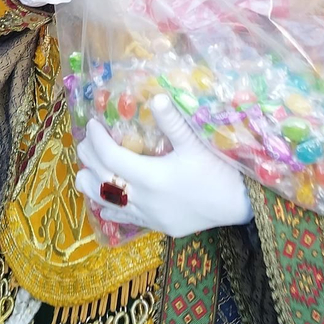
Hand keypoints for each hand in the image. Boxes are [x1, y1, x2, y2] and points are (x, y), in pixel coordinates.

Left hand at [75, 94, 251, 237]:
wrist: (240, 206)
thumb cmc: (220, 171)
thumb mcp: (196, 143)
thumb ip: (173, 122)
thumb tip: (155, 97)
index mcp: (151, 176)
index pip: (111, 156)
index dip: (97, 140)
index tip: (91, 124)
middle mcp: (144, 199)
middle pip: (104, 179)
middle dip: (90, 160)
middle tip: (84, 143)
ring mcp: (149, 215)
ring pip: (108, 204)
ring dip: (93, 187)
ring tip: (83, 172)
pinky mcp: (158, 226)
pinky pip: (126, 219)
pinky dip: (111, 209)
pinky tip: (105, 204)